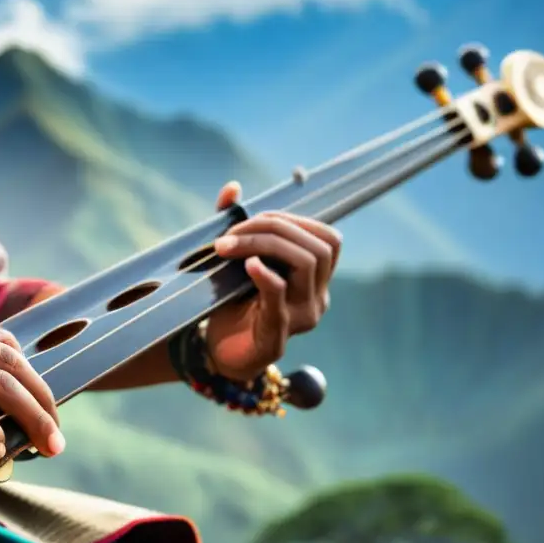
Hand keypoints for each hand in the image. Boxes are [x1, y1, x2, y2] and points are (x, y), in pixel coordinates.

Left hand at [207, 181, 341, 381]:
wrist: (216, 354)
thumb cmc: (229, 306)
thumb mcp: (234, 263)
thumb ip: (234, 227)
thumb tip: (233, 188)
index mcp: (314, 281)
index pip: (327, 239)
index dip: (294, 221)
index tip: (254, 219)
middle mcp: (316, 299)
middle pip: (317, 248)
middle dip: (274, 229)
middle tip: (231, 233)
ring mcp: (300, 319)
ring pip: (306, 265)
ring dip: (265, 245)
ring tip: (228, 247)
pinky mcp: (275, 337)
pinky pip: (280, 300)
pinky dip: (266, 276)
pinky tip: (248, 265)